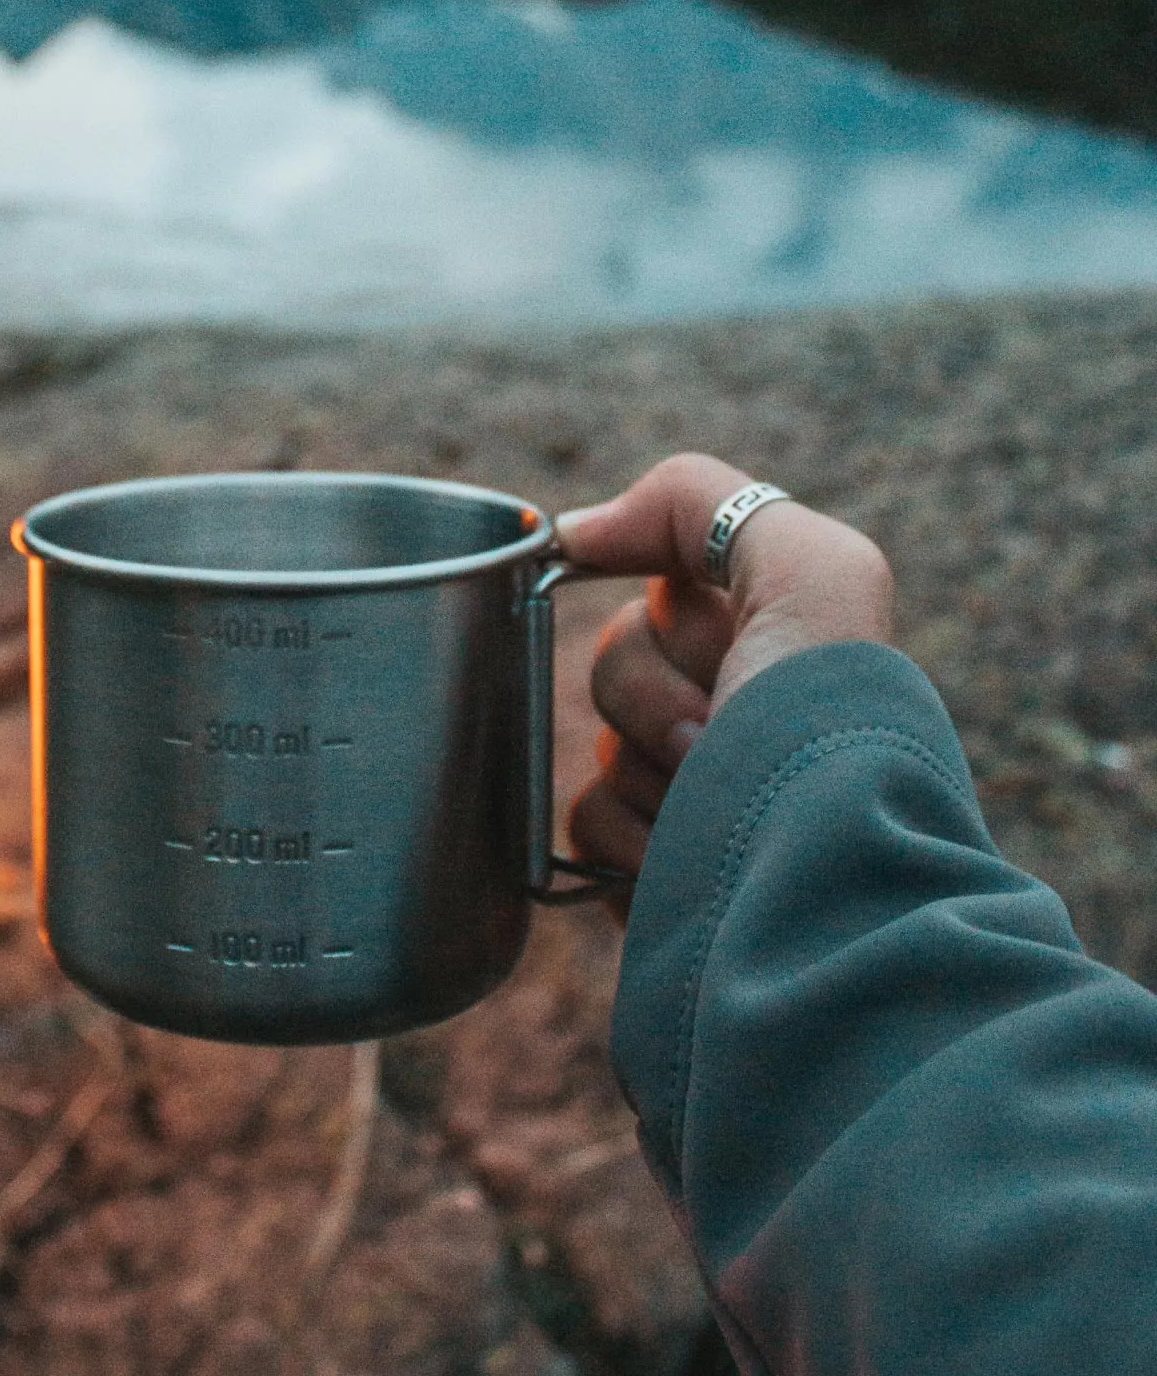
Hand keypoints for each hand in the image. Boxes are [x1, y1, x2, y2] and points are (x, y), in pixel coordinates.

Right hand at [555, 453, 894, 890]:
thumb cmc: (826, 729)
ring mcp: (687, 789)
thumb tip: (572, 530)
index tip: (694, 632)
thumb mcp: (814, 570)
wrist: (818, 895)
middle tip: (717, 729)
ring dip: (648, 772)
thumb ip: (699, 503)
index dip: (671, 617)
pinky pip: (581, 821)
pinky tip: (684, 856)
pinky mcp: (648, 862)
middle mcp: (735, 708)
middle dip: (656, 694)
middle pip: (617, 659)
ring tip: (715, 805)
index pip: (665, 587)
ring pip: (596, 743)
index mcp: (777, 639)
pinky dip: (628, 839)